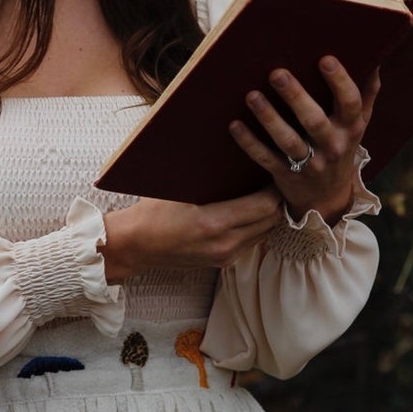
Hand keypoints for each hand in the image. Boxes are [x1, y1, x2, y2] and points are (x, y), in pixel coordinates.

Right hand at [100, 186, 283, 281]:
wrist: (135, 245)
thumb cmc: (153, 211)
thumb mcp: (180, 187)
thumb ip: (211, 175)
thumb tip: (236, 149)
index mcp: (214, 223)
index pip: (265, 205)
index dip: (275, 187)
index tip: (274, 170)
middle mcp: (224, 243)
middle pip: (272, 220)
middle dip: (278, 199)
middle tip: (275, 178)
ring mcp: (225, 256)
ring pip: (266, 233)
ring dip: (269, 214)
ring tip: (266, 192)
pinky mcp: (222, 262)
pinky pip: (252, 242)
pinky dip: (257, 226)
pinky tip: (250, 211)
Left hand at [228, 56, 379, 224]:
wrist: (327, 199)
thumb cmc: (341, 148)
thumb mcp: (359, 125)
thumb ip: (366, 94)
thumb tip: (375, 59)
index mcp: (350, 129)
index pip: (350, 104)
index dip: (340, 82)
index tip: (325, 59)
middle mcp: (331, 146)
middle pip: (314, 121)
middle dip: (296, 96)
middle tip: (277, 73)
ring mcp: (308, 163)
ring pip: (287, 140)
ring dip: (269, 117)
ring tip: (252, 96)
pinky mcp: (285, 175)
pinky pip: (265, 158)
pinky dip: (249, 143)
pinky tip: (235, 125)